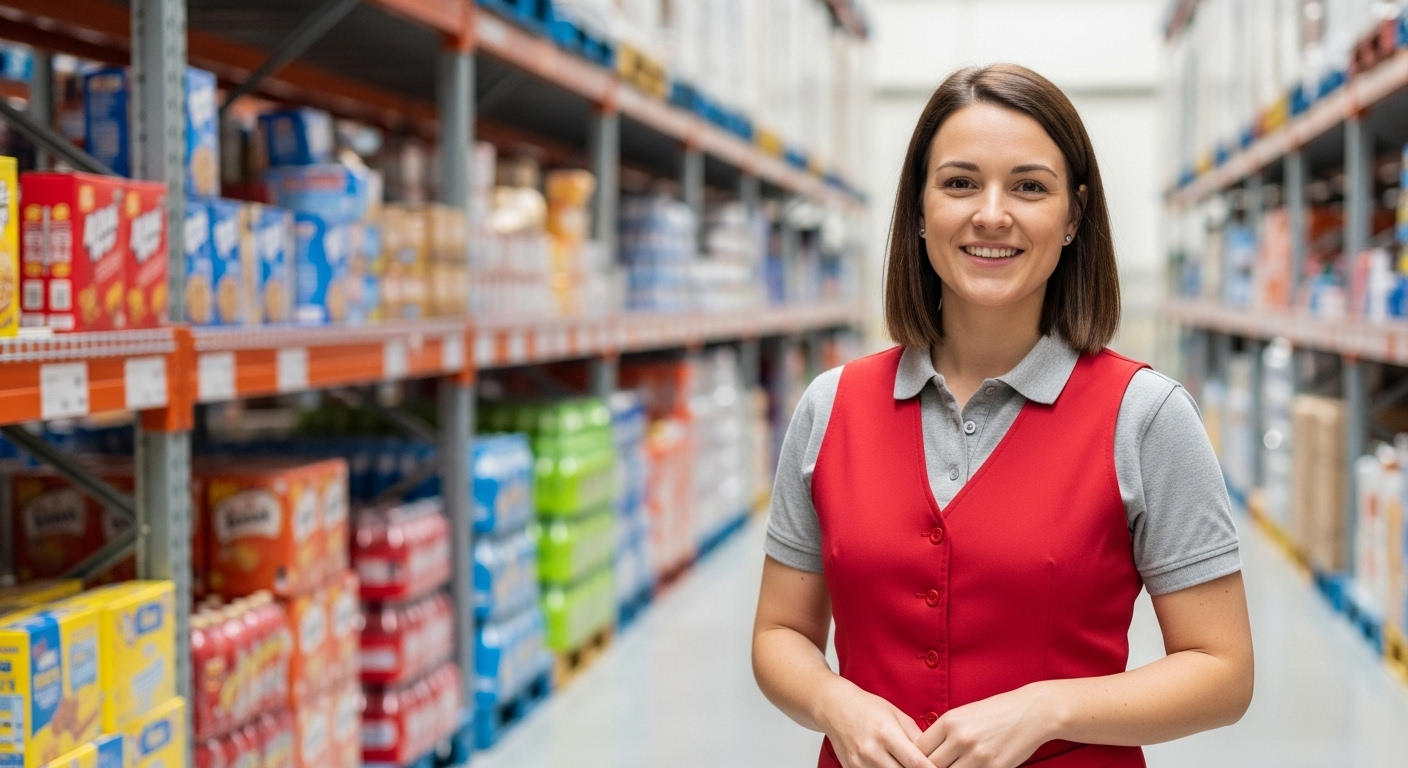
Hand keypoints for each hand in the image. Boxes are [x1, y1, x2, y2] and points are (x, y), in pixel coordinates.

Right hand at [817, 679, 934, 767]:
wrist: (834, 707)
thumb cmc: (867, 708)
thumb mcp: (896, 715)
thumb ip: (916, 737)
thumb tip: (933, 756)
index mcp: (886, 733)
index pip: (915, 763)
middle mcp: (871, 751)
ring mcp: (859, 763)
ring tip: (905, 764)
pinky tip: (891, 766)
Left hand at [917, 684, 1055, 767]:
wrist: (1033, 711)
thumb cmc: (997, 711)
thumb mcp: (965, 714)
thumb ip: (944, 732)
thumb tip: (924, 752)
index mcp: (950, 721)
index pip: (919, 749)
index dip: (918, 758)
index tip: (922, 761)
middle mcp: (961, 738)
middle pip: (931, 766)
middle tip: (937, 767)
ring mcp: (978, 755)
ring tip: (956, 767)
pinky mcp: (995, 767)